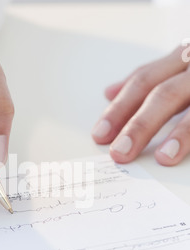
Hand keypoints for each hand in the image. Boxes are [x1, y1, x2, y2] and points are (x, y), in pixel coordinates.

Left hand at [92, 46, 189, 165]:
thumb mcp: (176, 65)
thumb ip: (147, 78)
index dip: (119, 109)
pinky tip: (184, 152)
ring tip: (164, 157)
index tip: (100, 135)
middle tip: (120, 153)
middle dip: (140, 125)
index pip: (142, 82)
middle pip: (164, 94)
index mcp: (181, 58)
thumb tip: (109, 92)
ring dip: (181, 134)